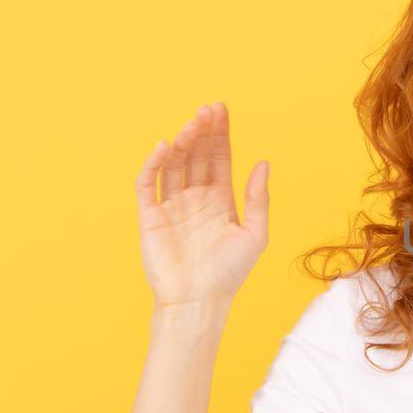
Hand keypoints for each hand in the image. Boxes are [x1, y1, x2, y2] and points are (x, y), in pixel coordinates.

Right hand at [134, 102, 270, 308]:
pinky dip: (154, 164)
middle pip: (196, 155)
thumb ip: (259, 198)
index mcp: (220, 200)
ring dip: (181, 143)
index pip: (218, 158)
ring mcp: (172, 206)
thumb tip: (263, 163)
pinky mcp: (150, 216)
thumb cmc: (228, 273)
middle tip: (207, 110)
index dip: (220, 134)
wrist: (198, 301)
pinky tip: (165, 146)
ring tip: (191, 125)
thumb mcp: (255, 234)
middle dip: (201, 132)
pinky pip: (148, 184)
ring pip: (174, 164)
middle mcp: (195, 198)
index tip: (221, 110)